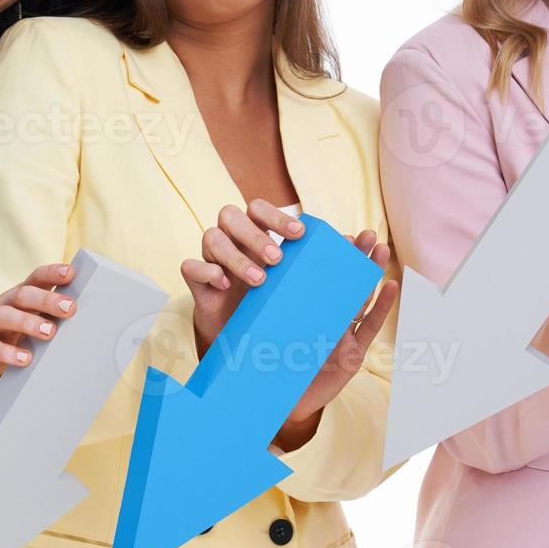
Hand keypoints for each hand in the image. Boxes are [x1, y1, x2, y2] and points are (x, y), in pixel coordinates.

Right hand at [0, 262, 77, 385]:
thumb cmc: (13, 328)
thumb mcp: (30, 314)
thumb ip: (52, 310)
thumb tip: (92, 312)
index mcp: (21, 295)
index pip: (36, 277)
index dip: (52, 273)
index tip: (70, 273)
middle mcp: (6, 305)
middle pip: (23, 295)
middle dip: (46, 300)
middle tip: (70, 308)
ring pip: (5, 316)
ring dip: (28, 323)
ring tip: (50, 332)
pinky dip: (9, 353)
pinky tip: (26, 358)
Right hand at [180, 199, 306, 358]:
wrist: (243, 339)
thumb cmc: (273, 302)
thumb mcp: (296, 282)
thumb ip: (320, 260)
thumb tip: (358, 241)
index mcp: (254, 233)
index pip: (258, 209)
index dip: (277, 216)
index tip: (300, 234)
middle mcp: (230, 240)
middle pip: (231, 215)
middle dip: (255, 235)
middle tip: (278, 259)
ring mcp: (211, 259)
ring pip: (210, 237)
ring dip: (235, 255)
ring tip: (259, 280)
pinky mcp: (196, 283)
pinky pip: (190, 266)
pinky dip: (207, 271)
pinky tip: (223, 284)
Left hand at [274, 229, 397, 451]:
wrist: (274, 404)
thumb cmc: (267, 366)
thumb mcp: (265, 332)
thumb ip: (266, 310)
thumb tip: (258, 276)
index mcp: (306, 314)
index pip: (320, 280)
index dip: (332, 258)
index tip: (338, 234)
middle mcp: (328, 321)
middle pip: (346, 284)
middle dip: (358, 258)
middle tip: (368, 233)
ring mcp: (343, 337)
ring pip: (361, 301)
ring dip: (372, 275)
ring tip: (381, 249)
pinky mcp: (353, 355)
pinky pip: (369, 328)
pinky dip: (382, 308)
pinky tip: (392, 286)